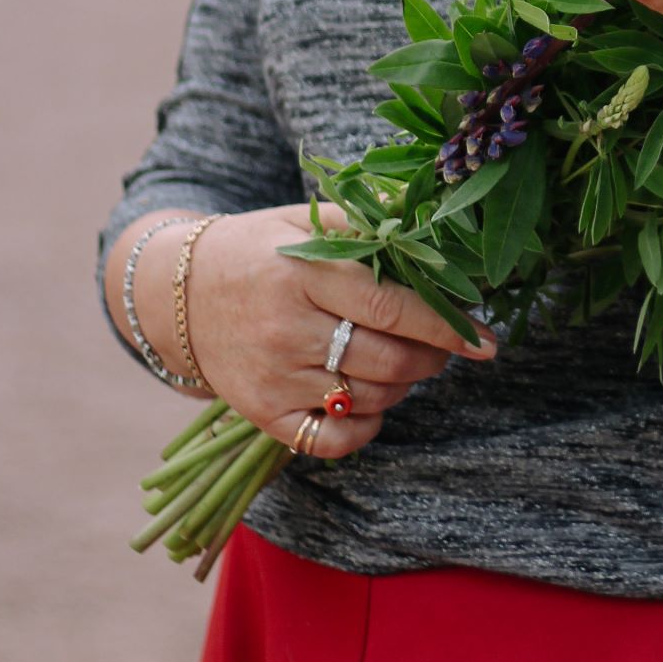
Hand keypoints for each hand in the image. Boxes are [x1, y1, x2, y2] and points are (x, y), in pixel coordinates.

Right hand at [183, 203, 497, 459]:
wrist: (178, 292)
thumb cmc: (257, 249)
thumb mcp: (304, 221)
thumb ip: (368, 226)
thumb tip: (437, 230)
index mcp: (303, 272)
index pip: (391, 307)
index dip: (446, 325)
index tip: (484, 339)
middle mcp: (286, 328)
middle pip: (388, 360)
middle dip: (432, 357)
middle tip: (444, 346)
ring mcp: (273, 377)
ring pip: (369, 399)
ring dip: (403, 385)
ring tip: (402, 360)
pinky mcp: (262, 414)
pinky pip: (332, 440)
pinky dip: (366, 426)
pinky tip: (370, 400)